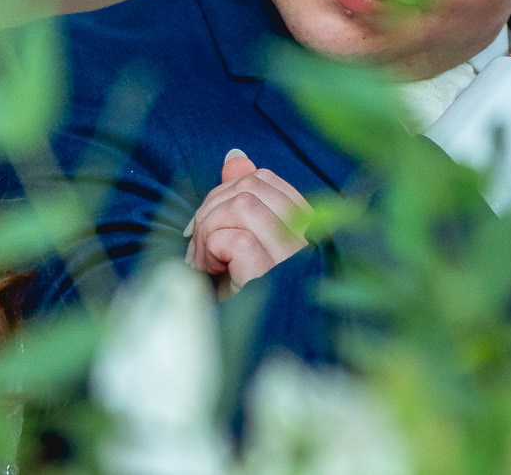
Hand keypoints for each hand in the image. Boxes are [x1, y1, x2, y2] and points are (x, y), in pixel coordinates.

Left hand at [183, 150, 309, 295]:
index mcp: (309, 230)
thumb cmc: (252, 302)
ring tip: (206, 263)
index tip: (209, 223)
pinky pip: (235, 238)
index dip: (226, 191)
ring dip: (208, 230)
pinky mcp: (277, 274)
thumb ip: (243, 198)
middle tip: (199, 247)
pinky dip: (212, 250)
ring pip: (241, 206)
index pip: (264, 180)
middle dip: (210, 209)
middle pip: (248, 187)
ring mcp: (297, 257)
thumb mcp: (244, 245)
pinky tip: (214, 273)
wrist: (259, 354)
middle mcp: (310, 240)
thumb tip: (235, 156)